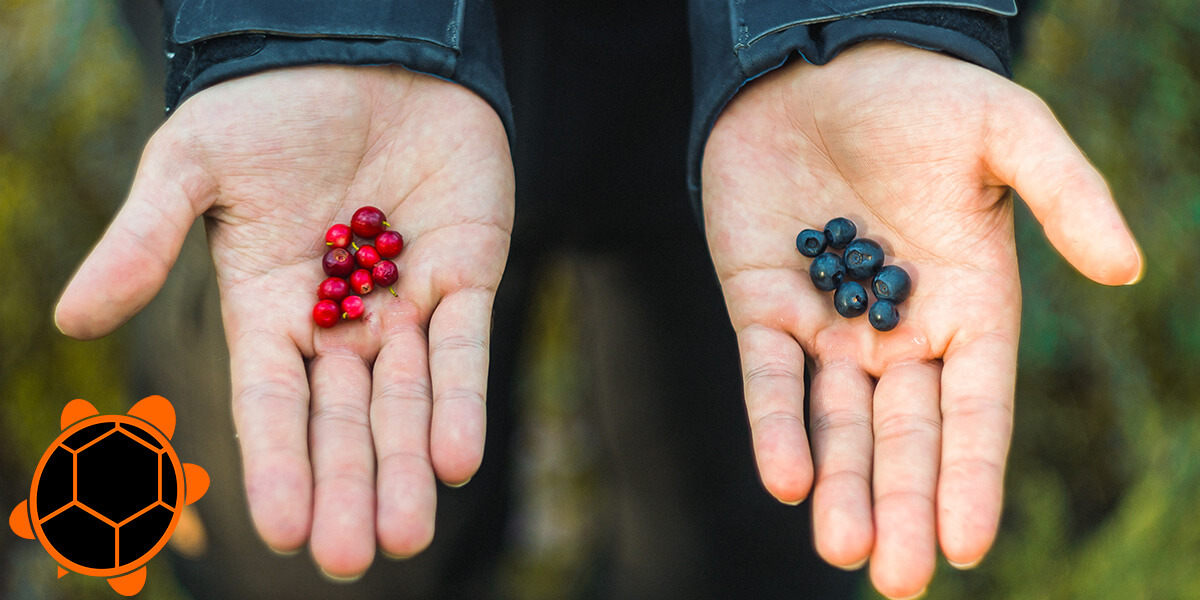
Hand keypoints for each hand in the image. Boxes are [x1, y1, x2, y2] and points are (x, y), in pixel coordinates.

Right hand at [55, 66, 513, 577]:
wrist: (364, 46)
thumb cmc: (271, 104)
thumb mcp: (193, 163)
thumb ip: (143, 240)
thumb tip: (69, 323)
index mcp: (269, 308)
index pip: (271, 401)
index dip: (278, 463)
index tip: (285, 531)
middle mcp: (339, 321)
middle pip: (342, 419)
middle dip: (349, 485)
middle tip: (352, 559)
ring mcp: (405, 302)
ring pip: (408, 399)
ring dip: (408, 465)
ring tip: (407, 534)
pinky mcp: (465, 275)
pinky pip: (465, 348)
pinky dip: (463, 400)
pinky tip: (457, 459)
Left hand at [702, 42, 1140, 597]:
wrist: (817, 65)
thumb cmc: (920, 94)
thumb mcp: (1006, 132)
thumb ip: (1066, 194)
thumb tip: (1128, 268)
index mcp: (970, 306)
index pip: (976, 408)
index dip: (971, 475)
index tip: (964, 543)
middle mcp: (901, 331)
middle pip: (906, 435)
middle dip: (904, 504)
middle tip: (898, 579)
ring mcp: (829, 324)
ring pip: (837, 424)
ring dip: (841, 485)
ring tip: (844, 548)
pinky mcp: (764, 306)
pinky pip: (768, 378)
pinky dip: (774, 426)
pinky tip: (784, 479)